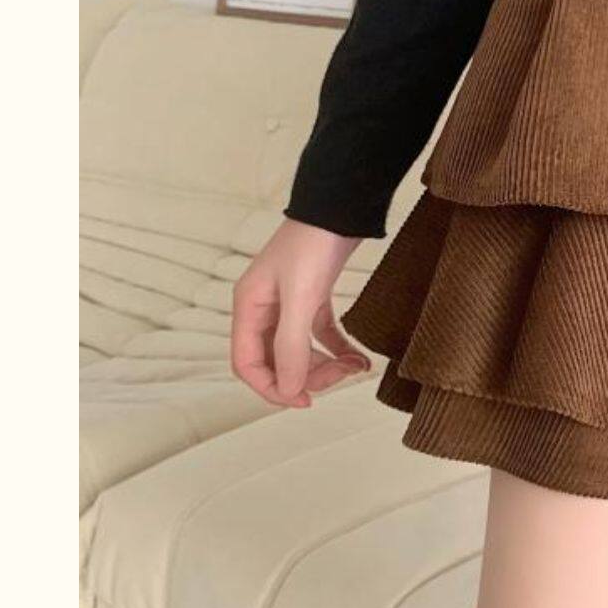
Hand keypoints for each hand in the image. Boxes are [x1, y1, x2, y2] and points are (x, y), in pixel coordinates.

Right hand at [231, 219, 369, 407]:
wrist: (341, 206)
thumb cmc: (314, 244)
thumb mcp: (302, 297)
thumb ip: (292, 345)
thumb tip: (289, 390)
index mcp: (249, 308)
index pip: (247, 364)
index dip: (272, 388)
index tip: (304, 401)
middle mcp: (264, 308)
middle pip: (276, 360)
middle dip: (307, 374)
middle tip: (341, 376)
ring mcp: (289, 302)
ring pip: (300, 350)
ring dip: (326, 363)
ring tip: (356, 366)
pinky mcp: (314, 295)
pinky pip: (321, 333)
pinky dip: (339, 348)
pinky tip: (360, 358)